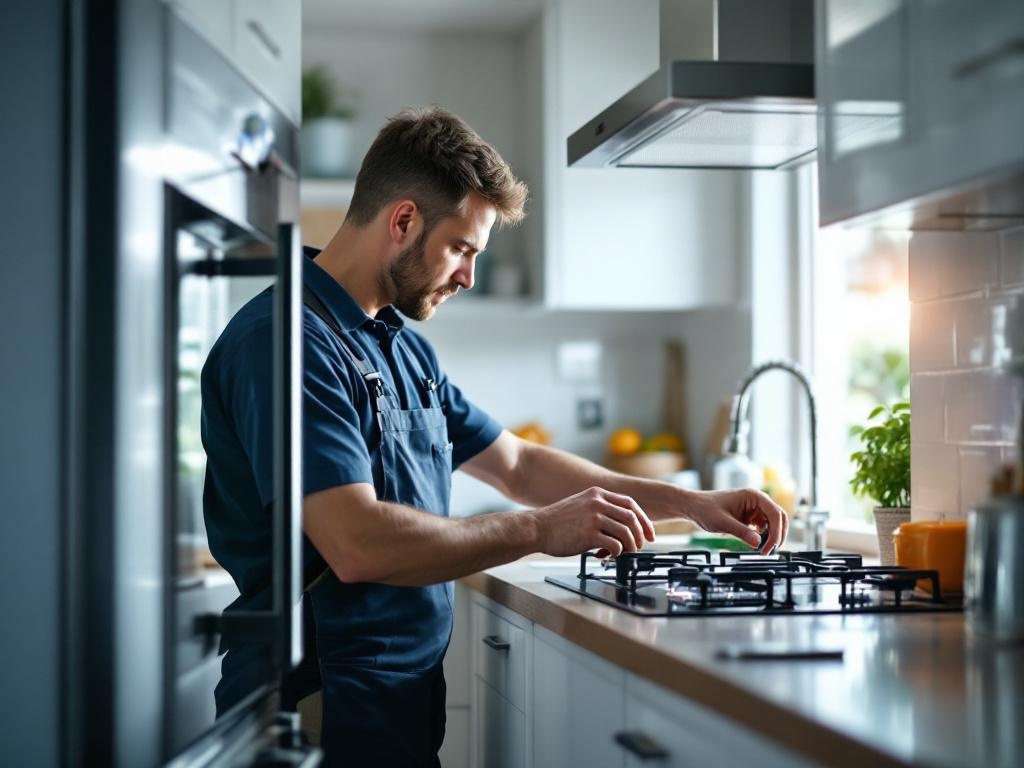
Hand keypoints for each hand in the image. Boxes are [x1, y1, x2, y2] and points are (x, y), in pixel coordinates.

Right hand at [529, 486, 655, 557]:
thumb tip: (621, 527)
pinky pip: (615, 545)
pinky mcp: (589, 534)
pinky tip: (608, 556)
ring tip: (623, 553)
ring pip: (626, 533)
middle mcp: (597, 502)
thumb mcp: (581, 505)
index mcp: (597, 493)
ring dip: (630, 546)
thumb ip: (600, 510)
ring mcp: (594, 517)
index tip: (649, 533)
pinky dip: (617, 553)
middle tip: (639, 547)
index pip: (631, 504)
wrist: (536, 528)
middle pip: (632, 518)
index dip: (644, 520)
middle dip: (641, 535)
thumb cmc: (557, 522)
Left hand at [686, 489, 787, 553]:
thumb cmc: (705, 509)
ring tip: (763, 550)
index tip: (769, 547)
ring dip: (772, 537)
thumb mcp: (723, 522)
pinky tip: (757, 544)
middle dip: (777, 535)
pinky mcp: (750, 517)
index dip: (776, 532)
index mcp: (753, 496)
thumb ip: (741, 532)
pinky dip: (764, 537)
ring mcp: (754, 509)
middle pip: (779, 518)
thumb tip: (758, 543)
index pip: (775, 513)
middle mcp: (756, 501)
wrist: (694, 507)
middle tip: (769, 551)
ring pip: (773, 524)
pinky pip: (764, 528)